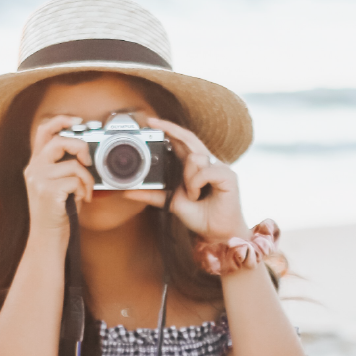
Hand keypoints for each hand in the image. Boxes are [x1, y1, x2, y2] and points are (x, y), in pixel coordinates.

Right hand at [24, 115, 94, 234]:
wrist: (47, 238)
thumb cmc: (58, 212)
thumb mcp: (58, 184)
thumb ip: (64, 165)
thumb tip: (85, 151)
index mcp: (35, 164)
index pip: (44, 131)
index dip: (61, 120)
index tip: (79, 120)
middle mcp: (33, 169)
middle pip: (59, 141)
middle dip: (80, 146)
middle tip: (88, 161)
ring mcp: (39, 180)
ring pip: (73, 165)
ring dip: (86, 179)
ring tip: (84, 192)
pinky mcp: (48, 192)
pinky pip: (76, 181)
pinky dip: (84, 190)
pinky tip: (79, 201)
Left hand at [123, 117, 248, 241]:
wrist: (216, 233)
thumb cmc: (199, 216)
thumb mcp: (170, 202)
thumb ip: (152, 194)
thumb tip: (127, 191)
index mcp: (195, 166)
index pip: (182, 140)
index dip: (169, 129)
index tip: (150, 122)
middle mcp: (208, 162)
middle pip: (189, 137)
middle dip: (171, 128)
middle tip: (152, 122)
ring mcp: (219, 167)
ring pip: (194, 158)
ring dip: (188, 180)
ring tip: (193, 195)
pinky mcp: (228, 175)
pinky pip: (204, 171)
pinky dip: (196, 184)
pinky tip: (199, 195)